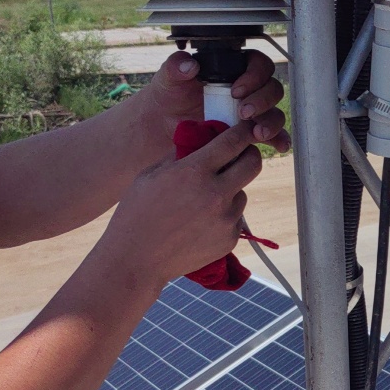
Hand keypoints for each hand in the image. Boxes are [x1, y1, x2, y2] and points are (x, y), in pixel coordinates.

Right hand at [94, 119, 264, 285]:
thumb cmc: (136, 212)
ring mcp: (226, 219)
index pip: (233, 141)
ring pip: (242, 194)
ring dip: (231, 191)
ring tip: (203, 201)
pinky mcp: (230, 239)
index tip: (246, 129)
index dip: (243, 131)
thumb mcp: (151, 174)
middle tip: (240, 156)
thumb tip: (203, 139)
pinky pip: (235, 219)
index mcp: (195, 171)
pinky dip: (224, 217)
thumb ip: (181, 155)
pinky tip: (200, 224)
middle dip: (249, 155)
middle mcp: (216, 193)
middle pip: (253, 164)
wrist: (136, 260)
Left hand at [133, 50, 289, 151]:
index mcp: (232, 70)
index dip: (254, 76)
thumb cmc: (168, 98)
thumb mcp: (168, 80)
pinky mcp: (250, 134)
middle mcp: (247, 90)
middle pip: (272, 89)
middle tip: (243, 113)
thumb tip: (190, 65)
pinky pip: (274, 135)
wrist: (162, 129)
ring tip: (258, 133)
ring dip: (271, 122)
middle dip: (262, 101)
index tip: (236, 90)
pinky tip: (278, 146)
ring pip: (275, 112)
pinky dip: (280, 139)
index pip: (258, 65)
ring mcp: (251, 113)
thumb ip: (175, 66)